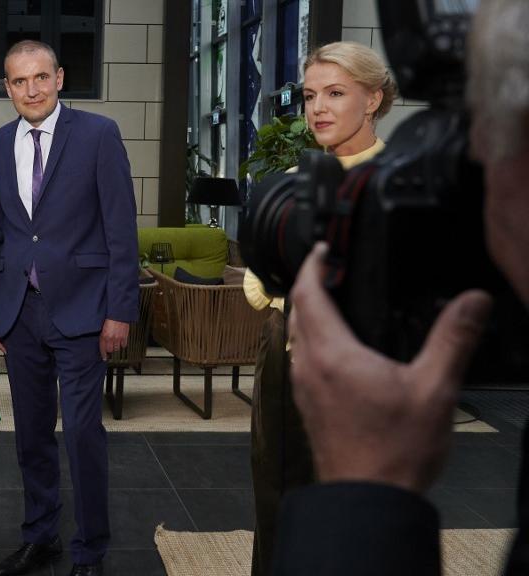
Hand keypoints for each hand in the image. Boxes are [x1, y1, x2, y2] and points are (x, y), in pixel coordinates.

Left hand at [99, 319, 129, 359]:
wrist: (119, 314)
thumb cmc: (110, 318)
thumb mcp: (103, 327)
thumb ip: (103, 335)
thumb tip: (103, 341)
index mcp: (104, 335)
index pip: (103, 348)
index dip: (103, 354)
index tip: (104, 358)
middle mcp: (111, 338)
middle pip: (110, 350)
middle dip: (109, 350)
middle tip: (110, 348)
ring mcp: (118, 338)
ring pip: (117, 348)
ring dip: (116, 347)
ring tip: (115, 345)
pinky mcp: (124, 336)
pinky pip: (124, 345)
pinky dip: (122, 344)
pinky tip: (121, 342)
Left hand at [288, 242, 491, 493]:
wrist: (367, 498)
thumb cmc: (395, 450)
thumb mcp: (435, 389)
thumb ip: (452, 339)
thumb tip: (473, 300)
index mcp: (331, 354)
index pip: (306, 294)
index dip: (312, 266)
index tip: (324, 249)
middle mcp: (307, 366)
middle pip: (295, 312)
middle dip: (309, 286)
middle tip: (333, 269)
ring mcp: (303, 387)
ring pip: (295, 336)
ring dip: (308, 313)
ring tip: (336, 301)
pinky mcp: (307, 404)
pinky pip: (301, 359)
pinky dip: (312, 340)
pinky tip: (339, 348)